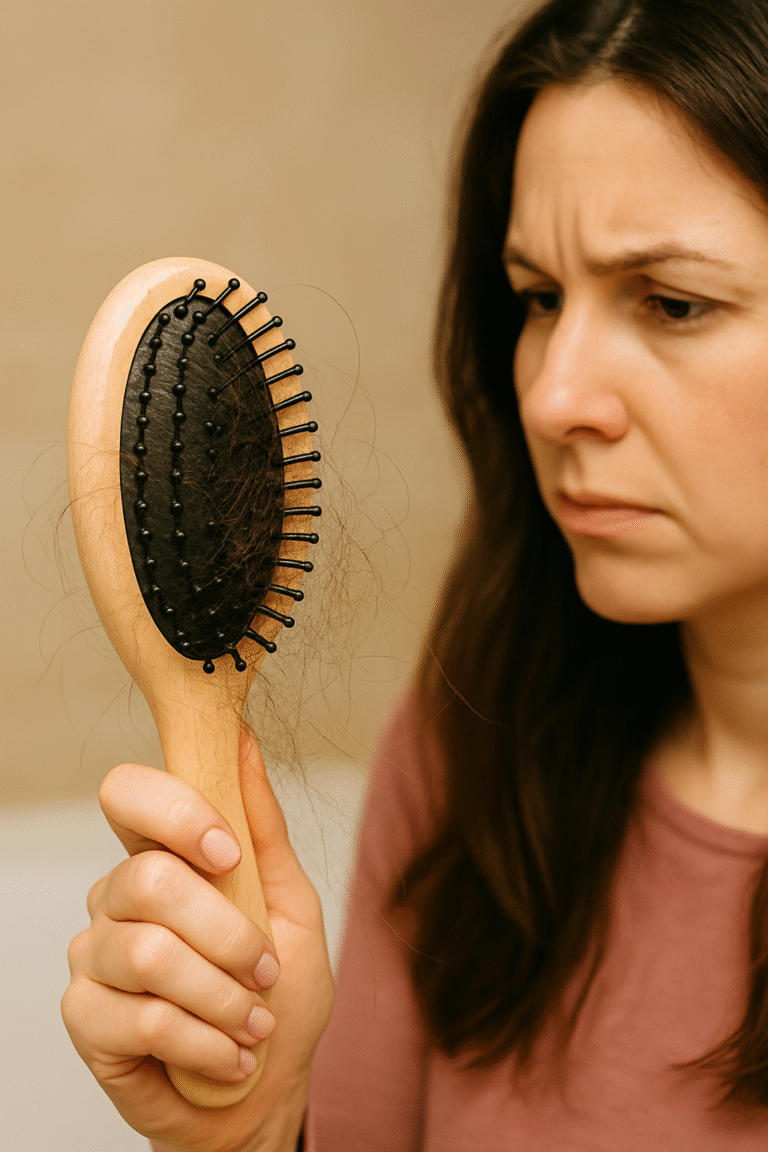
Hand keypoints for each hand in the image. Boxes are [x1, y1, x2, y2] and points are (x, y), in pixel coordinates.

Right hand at [61, 726, 334, 1151]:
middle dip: (226, 933)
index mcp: (163, 855)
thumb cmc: (279, 992)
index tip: (226, 853)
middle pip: (148, 879)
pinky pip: (142, 1017)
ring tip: (253, 1022)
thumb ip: (264, 827)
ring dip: (223, 997)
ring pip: (148, 953)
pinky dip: (205, 1041)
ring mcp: (95, 954)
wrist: (267, 1087)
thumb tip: (244, 742)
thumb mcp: (291, 904)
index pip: (127, 795)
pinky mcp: (85, 1016)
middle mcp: (118, 895)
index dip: (174, 812)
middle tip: (264, 970)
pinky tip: (227, 1055)